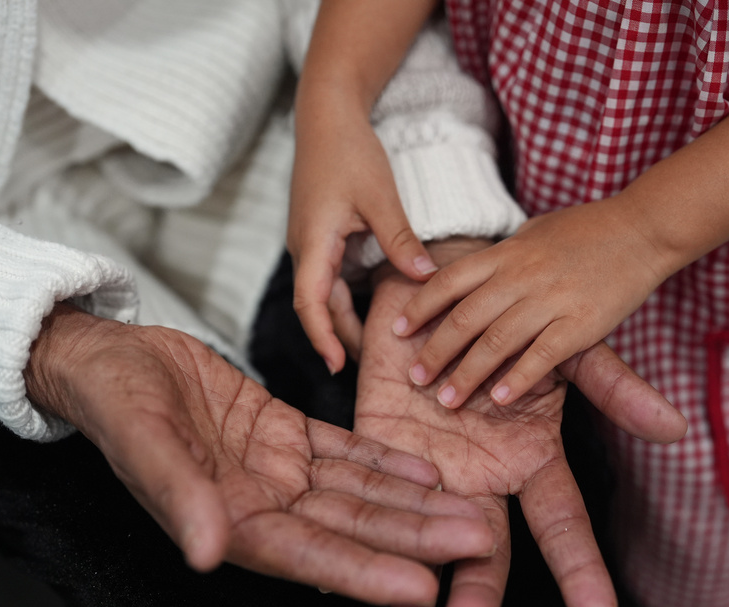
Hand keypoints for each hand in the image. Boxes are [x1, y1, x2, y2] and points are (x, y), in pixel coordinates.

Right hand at [23, 304, 493, 606]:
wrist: (110, 358)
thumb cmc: (115, 401)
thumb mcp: (143, 442)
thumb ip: (181, 497)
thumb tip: (208, 553)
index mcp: (231, 522)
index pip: (312, 555)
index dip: (367, 573)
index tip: (422, 584)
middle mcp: (264, 505)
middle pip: (354, 527)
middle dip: (415, 538)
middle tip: (477, 541)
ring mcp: (279, 470)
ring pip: (361, 492)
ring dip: (415, 503)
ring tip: (470, 510)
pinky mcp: (285, 434)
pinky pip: (346, 452)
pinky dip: (385, 461)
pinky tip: (427, 469)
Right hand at [288, 84, 435, 372]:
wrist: (326, 117)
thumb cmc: (349, 151)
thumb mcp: (380, 196)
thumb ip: (399, 239)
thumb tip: (423, 277)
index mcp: (313, 242)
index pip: (310, 304)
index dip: (323, 338)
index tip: (339, 368)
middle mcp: (305, 248)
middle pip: (317, 307)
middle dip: (340, 338)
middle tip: (372, 367)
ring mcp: (310, 242)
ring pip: (323, 294)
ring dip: (343, 321)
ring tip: (374, 347)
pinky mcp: (319, 235)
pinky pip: (328, 278)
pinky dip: (346, 299)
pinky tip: (371, 309)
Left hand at [355, 239, 684, 606]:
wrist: (442, 275)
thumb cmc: (511, 315)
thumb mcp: (566, 352)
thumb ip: (613, 391)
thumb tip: (676, 429)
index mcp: (530, 460)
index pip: (560, 524)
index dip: (579, 569)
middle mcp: (481, 476)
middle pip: (484, 548)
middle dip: (479, 590)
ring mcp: (428, 470)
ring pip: (423, 539)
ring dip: (415, 585)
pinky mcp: (377, 450)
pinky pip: (371, 498)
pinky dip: (362, 538)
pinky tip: (347, 575)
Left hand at [392, 198, 669, 408]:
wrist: (643, 227)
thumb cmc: (588, 228)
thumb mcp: (535, 231)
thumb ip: (504, 255)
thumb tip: (477, 271)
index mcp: (507, 253)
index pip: (449, 280)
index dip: (421, 306)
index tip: (399, 329)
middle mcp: (521, 276)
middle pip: (464, 318)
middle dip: (435, 351)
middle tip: (415, 377)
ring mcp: (550, 300)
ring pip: (495, 342)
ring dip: (466, 373)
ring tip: (446, 399)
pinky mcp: (580, 322)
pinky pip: (541, 356)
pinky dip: (517, 379)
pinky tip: (499, 398)